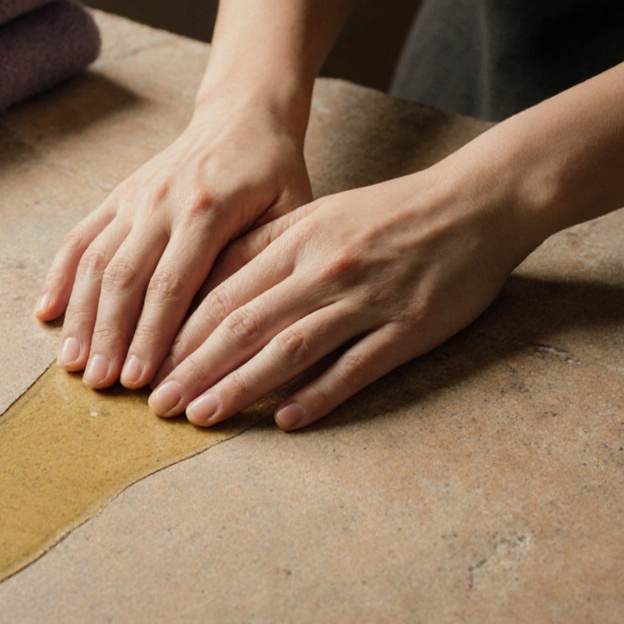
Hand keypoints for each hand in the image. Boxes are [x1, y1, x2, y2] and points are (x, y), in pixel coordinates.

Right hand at [34, 100, 312, 389]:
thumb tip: (237, 331)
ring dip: (80, 316)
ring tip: (73, 364)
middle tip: (101, 384)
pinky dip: (59, 276)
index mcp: (207, 210)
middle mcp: (160, 202)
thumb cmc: (273, 175)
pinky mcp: (116, 197)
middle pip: (125, 279)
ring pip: (95, 262)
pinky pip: (79, 238)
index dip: (152, 336)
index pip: (172, 286)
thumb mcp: (289, 213)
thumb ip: (263, 264)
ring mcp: (132, 199)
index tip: (141, 381)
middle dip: (110, 336)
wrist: (241, 117)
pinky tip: (45, 313)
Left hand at [147, 160, 540, 430]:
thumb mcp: (318, 213)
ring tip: (202, 416)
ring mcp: (365, 299)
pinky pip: (355, 367)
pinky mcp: (408, 327)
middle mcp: (322, 268)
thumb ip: (264, 247)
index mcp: (295, 239)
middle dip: (193, 367)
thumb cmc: (389, 213)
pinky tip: (286, 421)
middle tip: (158, 404)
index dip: (180, 333)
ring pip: (288, 348)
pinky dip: (318, 396)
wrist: (476, 202)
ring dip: (239, 386)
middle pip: (243, 324)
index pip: (222, 293)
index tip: (148, 364)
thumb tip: (206, 283)